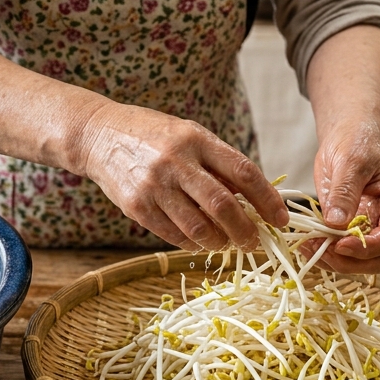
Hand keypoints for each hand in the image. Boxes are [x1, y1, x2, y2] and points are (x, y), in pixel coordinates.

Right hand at [75, 102, 288, 250]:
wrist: (99, 135)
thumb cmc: (153, 136)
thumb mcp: (189, 135)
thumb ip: (218, 164)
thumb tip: (253, 199)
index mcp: (196, 139)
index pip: (243, 172)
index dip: (267, 199)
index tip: (280, 218)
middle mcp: (176, 162)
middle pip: (222, 205)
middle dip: (245, 230)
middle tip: (255, 242)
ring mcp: (154, 186)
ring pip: (199, 227)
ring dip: (220, 242)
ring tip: (226, 243)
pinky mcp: (137, 207)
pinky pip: (173, 235)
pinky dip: (192, 244)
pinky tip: (200, 242)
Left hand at [305, 119, 379, 273]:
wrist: (349, 131)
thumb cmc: (358, 138)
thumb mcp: (351, 160)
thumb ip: (345, 192)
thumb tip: (336, 224)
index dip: (370, 247)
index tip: (341, 245)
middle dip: (351, 261)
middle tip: (321, 251)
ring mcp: (371, 225)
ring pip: (361, 260)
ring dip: (335, 260)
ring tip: (309, 246)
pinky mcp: (351, 227)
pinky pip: (343, 249)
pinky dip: (325, 252)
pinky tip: (308, 243)